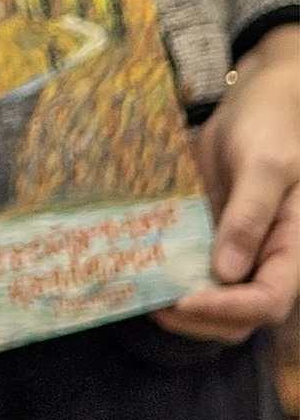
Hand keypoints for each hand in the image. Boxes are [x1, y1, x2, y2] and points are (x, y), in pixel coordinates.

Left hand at [159, 26, 299, 340]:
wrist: (257, 101)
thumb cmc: (272, 126)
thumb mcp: (266, 164)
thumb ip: (250, 216)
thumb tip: (228, 273)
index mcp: (292, 248)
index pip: (268, 301)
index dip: (228, 309)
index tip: (184, 300)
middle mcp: (266, 259)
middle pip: (238, 317)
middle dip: (196, 318)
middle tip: (150, 300)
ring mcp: (236, 253)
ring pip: (212, 304)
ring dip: (177, 307)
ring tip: (137, 291)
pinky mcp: (209, 240)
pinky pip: (190, 272)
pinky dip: (167, 277)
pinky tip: (136, 270)